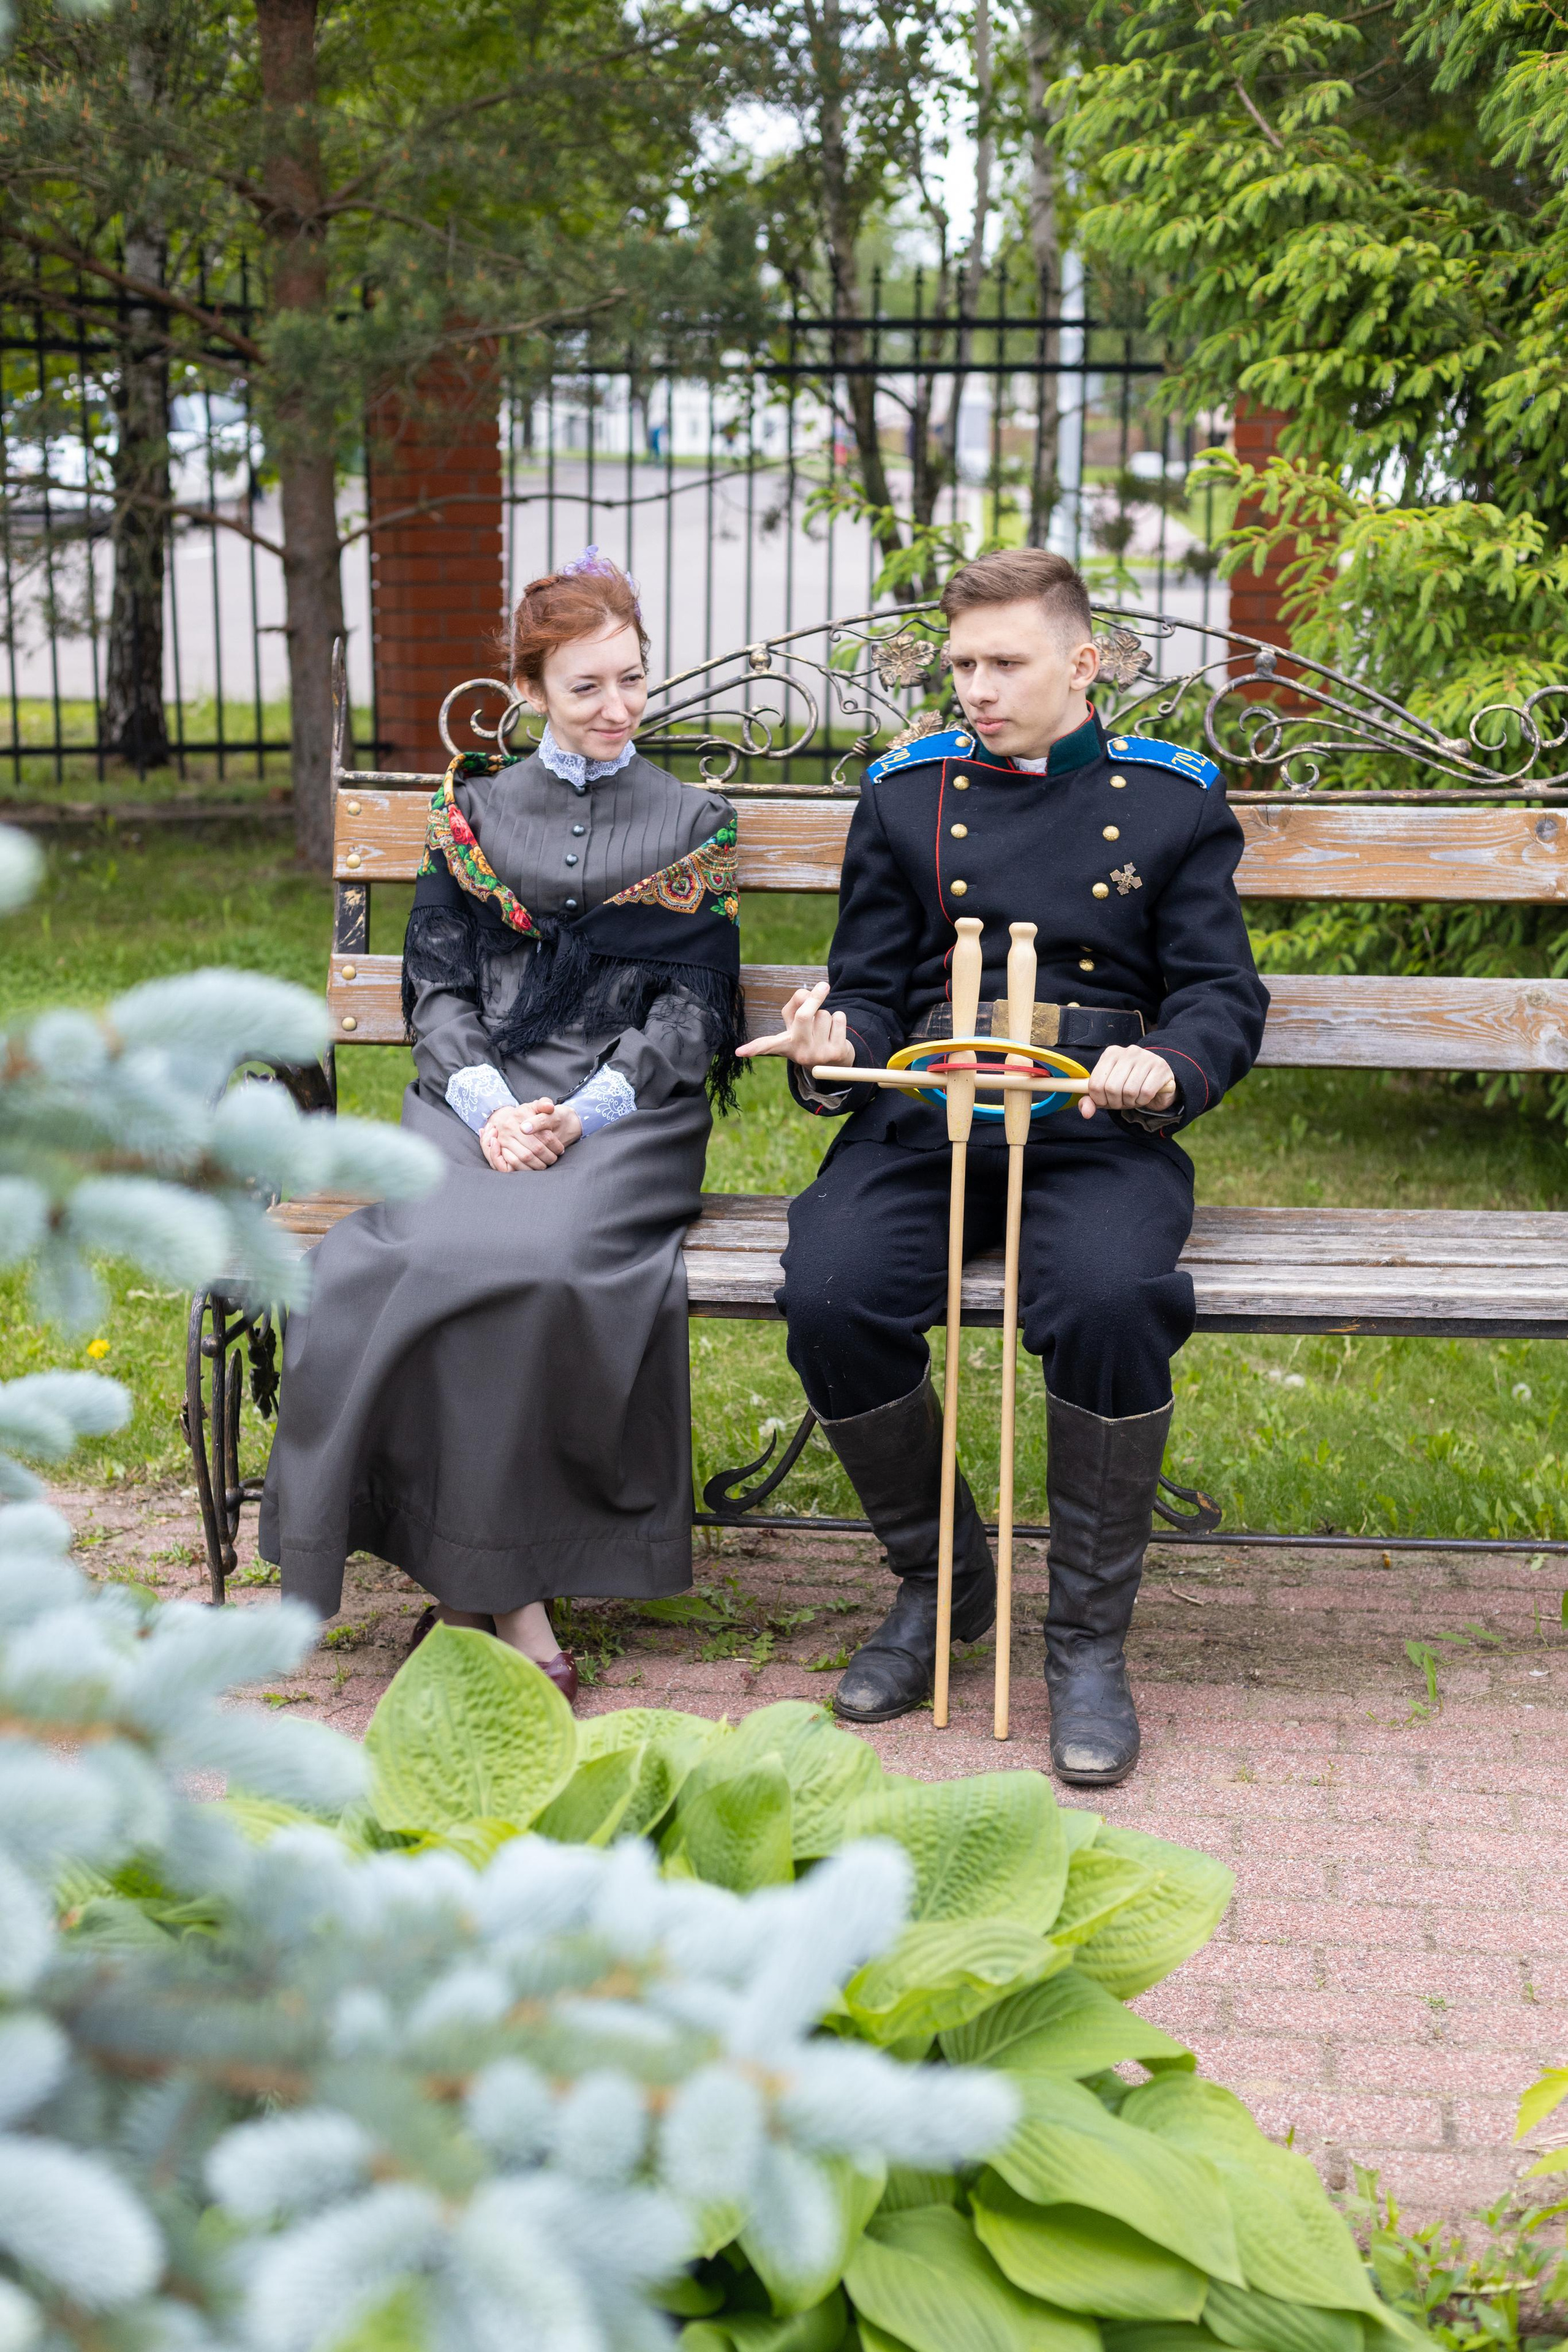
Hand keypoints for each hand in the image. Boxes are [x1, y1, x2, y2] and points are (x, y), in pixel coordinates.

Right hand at [481, 1097, 583, 1170]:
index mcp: (522, 1113)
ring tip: (546, 1164)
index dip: (555, 1144)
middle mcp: (510, 1125)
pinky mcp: (500, 1148)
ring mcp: (503, 1138)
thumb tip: (549, 1107)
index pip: (544, 1134)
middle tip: (554, 1159)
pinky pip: (513, 1163)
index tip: (561, 1150)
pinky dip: (526, 1168)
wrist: (507, 1120)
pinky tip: (534, 1168)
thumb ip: (544, 1104)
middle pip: (536, 1148)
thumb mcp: (536, 1106)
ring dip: (538, 1164)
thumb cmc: (528, 1115)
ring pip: (526, 1157)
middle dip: (548, 1156)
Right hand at [734, 980, 853, 1070]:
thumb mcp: (797, 1018)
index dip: (753, 1047)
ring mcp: (818, 1054)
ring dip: (826, 1015)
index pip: (767, 1045)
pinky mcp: (837, 1053)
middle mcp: (799, 1052)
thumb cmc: (809, 1033)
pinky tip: (834, 1033)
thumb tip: (812, 993)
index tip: (739, 1052)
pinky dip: (839, 1019)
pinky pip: (839, 1019)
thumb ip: (798, 1001)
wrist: (834, 1060)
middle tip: (823, 986)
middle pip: (804, 1016)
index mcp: (784, 1044)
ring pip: (825, 1015)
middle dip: (814, 998)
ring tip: (823, 1029)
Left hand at [1081, 1044, 1176, 1119]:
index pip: (1095, 1084)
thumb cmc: (1129, 1086)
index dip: (1100, 1100)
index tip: (1107, 1101)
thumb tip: (1085, 1112)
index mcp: (1110, 1054)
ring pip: (1129, 1091)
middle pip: (1111, 1088)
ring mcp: (1145, 1057)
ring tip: (1134, 1098)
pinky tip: (1145, 1096)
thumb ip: (1093, 1101)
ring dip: (1131, 1102)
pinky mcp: (1160, 1067)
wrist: (1159, 1082)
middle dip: (1116, 1102)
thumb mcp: (1107, 1093)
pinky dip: (1143, 1100)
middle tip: (1122, 1101)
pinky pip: (1145, 1092)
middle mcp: (1127, 1052)